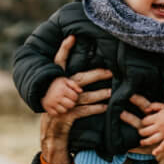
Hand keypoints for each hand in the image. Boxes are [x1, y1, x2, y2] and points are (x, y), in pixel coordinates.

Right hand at [40, 35, 112, 163]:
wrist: (52, 126)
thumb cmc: (61, 104)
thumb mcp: (62, 89)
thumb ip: (72, 79)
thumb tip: (86, 70)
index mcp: (58, 80)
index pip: (60, 61)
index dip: (65, 49)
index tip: (72, 37)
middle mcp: (60, 89)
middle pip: (80, 79)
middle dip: (96, 75)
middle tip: (111, 71)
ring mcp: (64, 102)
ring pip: (85, 96)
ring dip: (100, 94)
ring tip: (112, 91)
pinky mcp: (68, 114)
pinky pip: (84, 111)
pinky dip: (96, 109)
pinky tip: (106, 107)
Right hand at [42, 77, 81, 115]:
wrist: (41, 86)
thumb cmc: (56, 84)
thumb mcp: (65, 80)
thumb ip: (74, 85)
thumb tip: (81, 91)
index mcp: (62, 89)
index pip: (75, 97)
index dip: (74, 96)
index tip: (70, 94)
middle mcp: (57, 96)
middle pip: (71, 105)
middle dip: (70, 102)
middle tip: (66, 99)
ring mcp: (51, 103)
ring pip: (64, 111)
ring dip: (64, 107)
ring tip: (61, 102)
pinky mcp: (46, 108)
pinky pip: (56, 114)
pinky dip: (56, 111)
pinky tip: (55, 106)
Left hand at [138, 103, 163, 155]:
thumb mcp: (163, 106)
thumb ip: (153, 105)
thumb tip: (145, 110)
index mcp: (158, 118)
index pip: (145, 121)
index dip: (143, 122)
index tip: (145, 122)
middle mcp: (160, 126)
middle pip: (146, 131)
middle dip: (141, 132)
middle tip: (141, 132)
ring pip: (152, 140)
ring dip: (145, 142)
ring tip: (141, 142)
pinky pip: (163, 146)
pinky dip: (158, 150)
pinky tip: (153, 153)